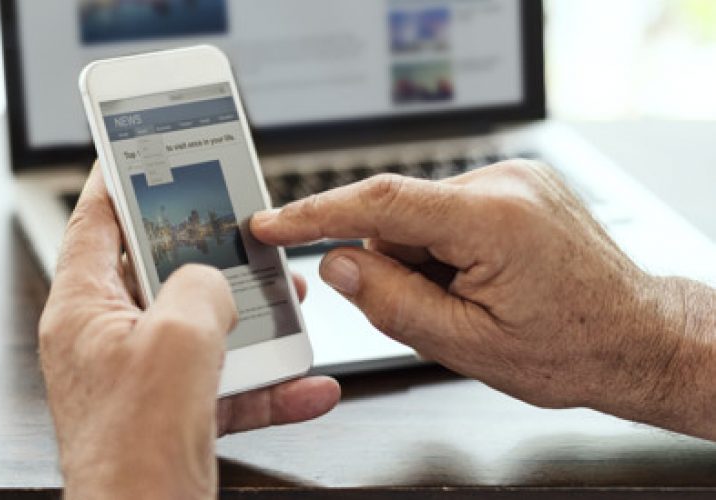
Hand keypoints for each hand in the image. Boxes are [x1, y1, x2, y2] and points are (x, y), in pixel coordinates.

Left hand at [39, 167, 340, 498]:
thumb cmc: (134, 449)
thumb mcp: (177, 341)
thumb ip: (200, 289)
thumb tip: (213, 283)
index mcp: (82, 310)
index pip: (93, 224)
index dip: (117, 181)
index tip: (139, 152)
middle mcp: (103, 341)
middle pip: (156, 273)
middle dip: (208, 255)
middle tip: (240, 231)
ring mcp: (136, 381)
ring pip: (197, 327)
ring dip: (249, 318)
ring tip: (289, 303)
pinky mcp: (169, 416)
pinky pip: (222, 385)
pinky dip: (265, 383)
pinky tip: (307, 384)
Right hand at [251, 160, 715, 438]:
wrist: (636, 337)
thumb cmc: (570, 348)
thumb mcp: (467, 345)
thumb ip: (392, 303)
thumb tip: (336, 265)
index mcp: (493, 221)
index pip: (380, 203)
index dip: (315, 213)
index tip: (270, 222)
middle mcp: (503, 184)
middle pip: (397, 217)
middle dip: (394, 266)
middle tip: (438, 311)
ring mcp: (512, 178)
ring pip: (419, 217)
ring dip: (424, 260)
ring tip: (474, 300)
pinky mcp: (514, 184)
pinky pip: (445, 212)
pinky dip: (444, 249)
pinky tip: (482, 281)